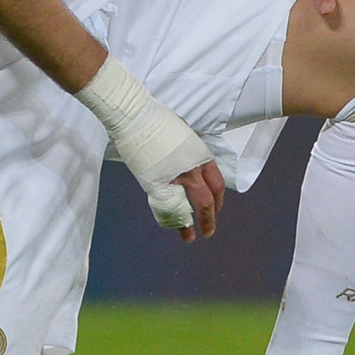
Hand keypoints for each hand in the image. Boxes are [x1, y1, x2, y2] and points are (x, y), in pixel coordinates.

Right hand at [74, 54, 221, 238]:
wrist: (136, 116)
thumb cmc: (156, 118)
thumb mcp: (183, 131)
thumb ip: (188, 147)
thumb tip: (184, 152)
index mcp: (201, 155)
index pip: (217, 184)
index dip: (218, 200)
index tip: (216, 208)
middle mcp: (193, 169)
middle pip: (206, 201)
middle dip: (209, 219)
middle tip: (208, 232)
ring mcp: (174, 178)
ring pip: (188, 208)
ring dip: (189, 225)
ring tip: (190, 237)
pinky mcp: (155, 183)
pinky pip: (166, 206)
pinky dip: (169, 217)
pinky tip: (170, 225)